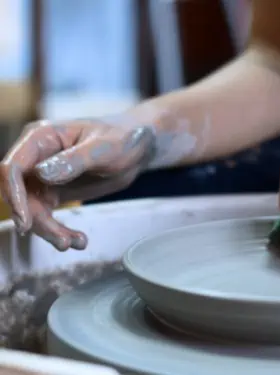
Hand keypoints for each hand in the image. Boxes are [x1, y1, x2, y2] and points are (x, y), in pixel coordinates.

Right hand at [0, 117, 154, 250]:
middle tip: (61, 240)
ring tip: (75, 242)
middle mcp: (36, 157)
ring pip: (31, 209)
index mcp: (42, 138)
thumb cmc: (122, 138)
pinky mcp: (54, 191)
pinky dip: (59, 230)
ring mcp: (43, 175)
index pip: (12, 167)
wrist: (137, 148)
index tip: (25, 220)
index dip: (14, 195)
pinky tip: (78, 239)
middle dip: (36, 220)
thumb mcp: (103, 148)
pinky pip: (46, 215)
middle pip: (19, 194)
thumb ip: (74, 160)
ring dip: (49, 230)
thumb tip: (41, 174)